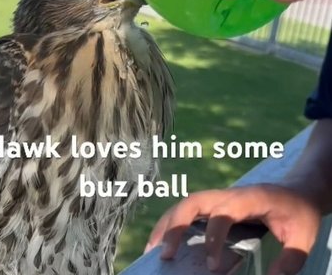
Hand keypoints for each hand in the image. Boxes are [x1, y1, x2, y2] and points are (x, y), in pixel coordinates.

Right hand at [146, 184, 321, 274]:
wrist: (299, 189)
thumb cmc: (300, 212)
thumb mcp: (303, 238)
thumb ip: (290, 260)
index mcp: (249, 199)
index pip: (222, 215)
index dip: (213, 239)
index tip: (212, 266)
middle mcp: (227, 195)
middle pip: (191, 203)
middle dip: (174, 227)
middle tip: (165, 255)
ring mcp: (218, 198)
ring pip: (183, 205)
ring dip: (166, 225)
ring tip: (152, 250)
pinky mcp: (214, 205)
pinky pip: (187, 211)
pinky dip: (171, 225)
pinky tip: (163, 244)